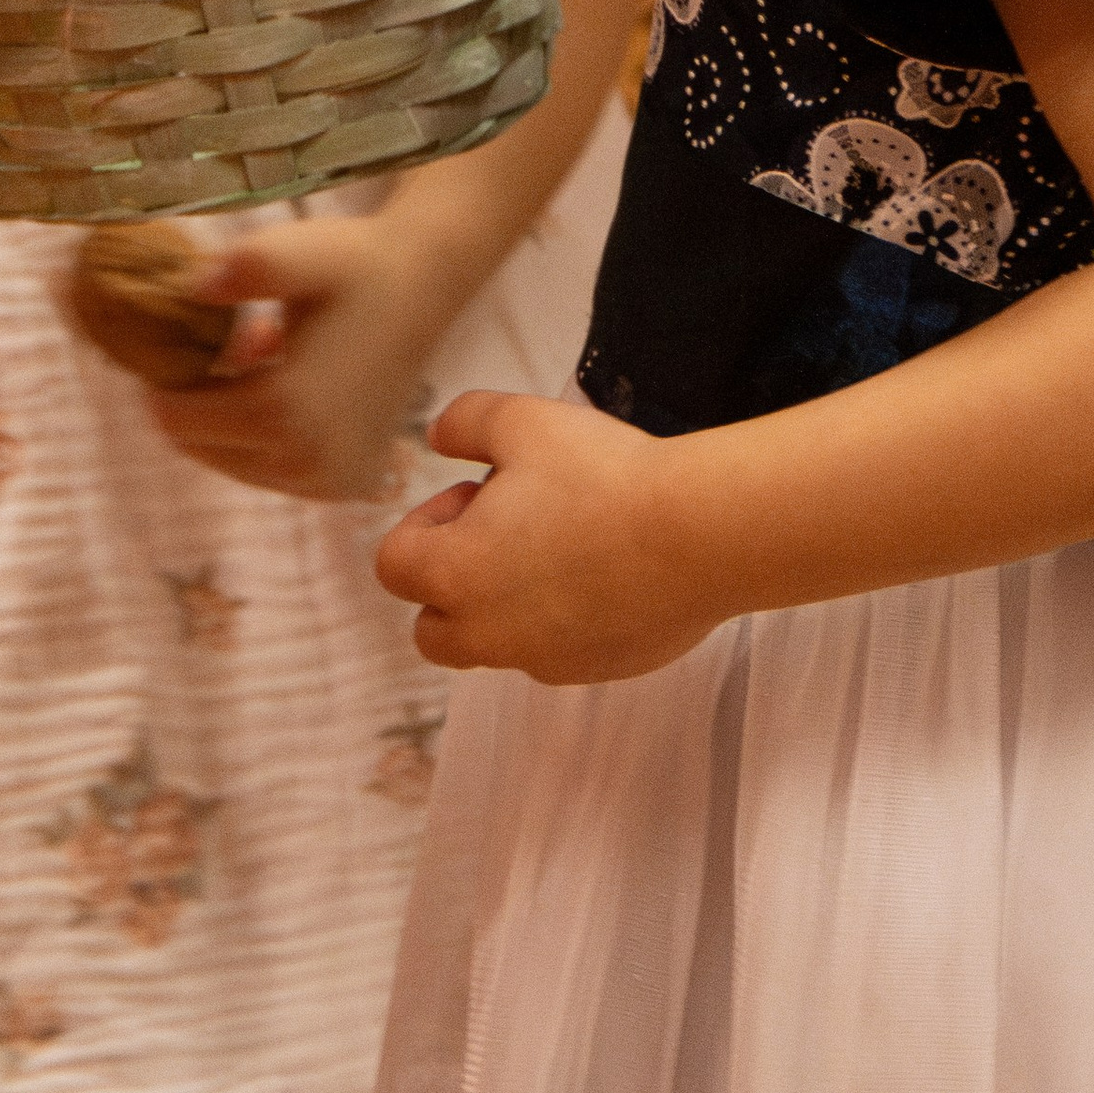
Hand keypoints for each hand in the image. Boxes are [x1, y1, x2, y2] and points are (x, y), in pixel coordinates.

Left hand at [141, 215, 456, 503]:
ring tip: (266, 357)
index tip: (187, 338)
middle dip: (200, 398)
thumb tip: (194, 290)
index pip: (175, 421)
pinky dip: (263, 432)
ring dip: (232, 415)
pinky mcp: (344, 485)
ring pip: (233, 461)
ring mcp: (329, 483)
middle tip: (235, 343)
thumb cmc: (356, 265)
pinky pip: (271, 469)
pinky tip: (289, 381)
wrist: (423, 287)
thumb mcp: (302, 249)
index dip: (167, 378)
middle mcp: (308, 464)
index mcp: (287, 413)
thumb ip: (248, 264)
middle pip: (200, 447)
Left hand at [376, 391, 721, 683]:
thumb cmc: (603, 476)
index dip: (425, 523)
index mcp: (456, 575)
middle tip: (508, 529)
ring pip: (497, 644)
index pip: (394, 566)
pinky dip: (564, 621)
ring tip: (564, 543)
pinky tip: (608, 570)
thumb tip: (437, 437)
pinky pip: (556, 654)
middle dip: (453, 583)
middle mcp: (489, 633)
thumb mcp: (520, 421)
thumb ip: (462, 422)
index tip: (476, 493)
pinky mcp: (596, 671)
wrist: (699, 536)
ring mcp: (544, 660)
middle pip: (432, 630)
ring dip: (508, 602)